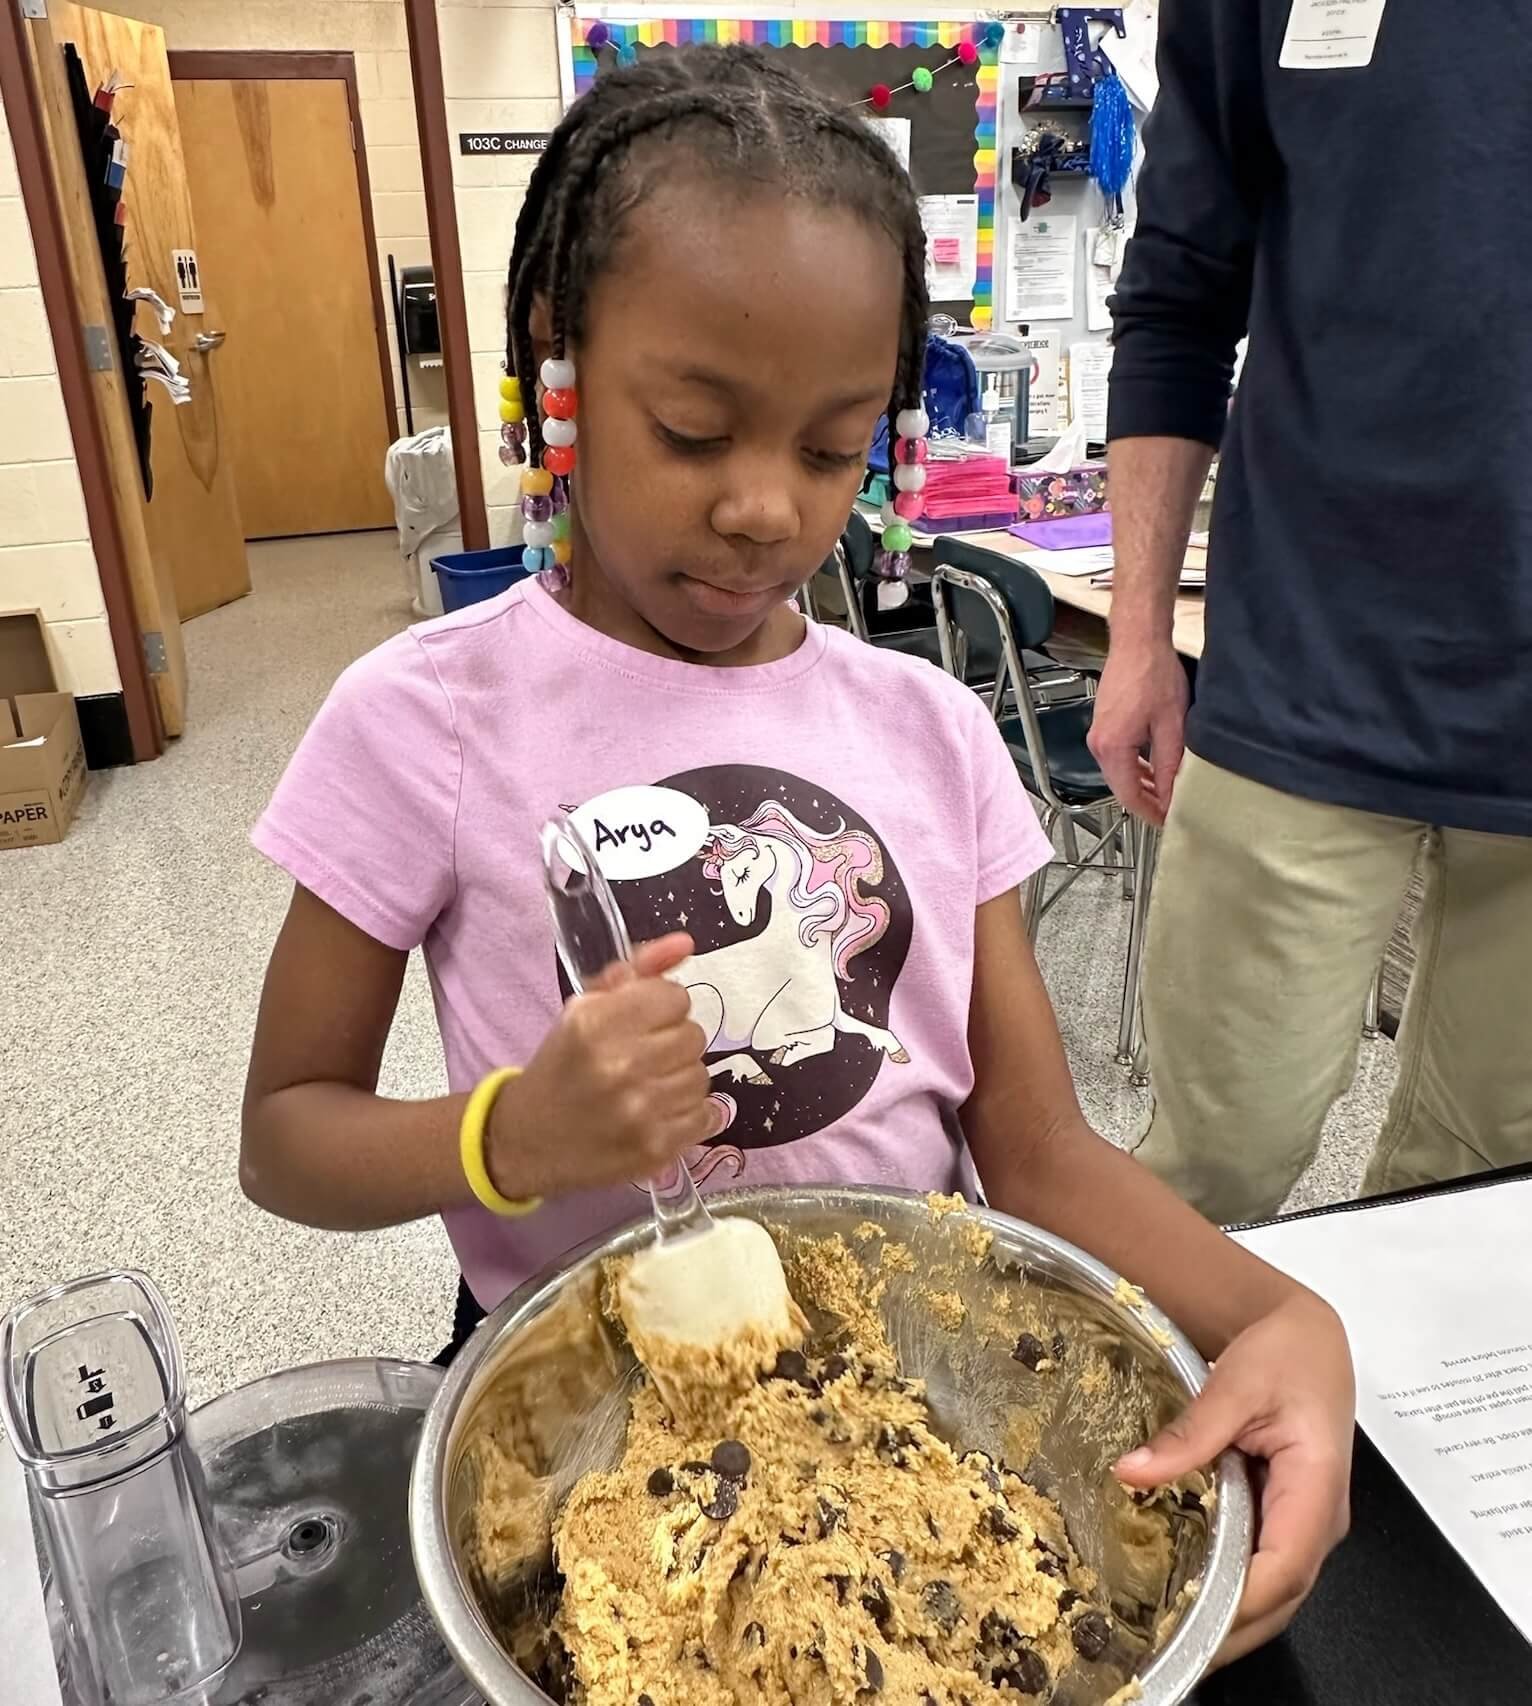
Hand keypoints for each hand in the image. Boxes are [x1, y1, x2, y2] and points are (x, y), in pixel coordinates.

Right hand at [488, 934, 715, 1198]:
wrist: (526, 1140)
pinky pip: (705, 1116)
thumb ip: (638, 969)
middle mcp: (620, 1063)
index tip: (641, 1025)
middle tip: (643, 1058)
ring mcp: (640, 1110)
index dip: (661, 1010)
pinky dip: (686, 1115)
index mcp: (596, 1021)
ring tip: (648, 1088)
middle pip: (694, 1036)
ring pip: (701, 1076)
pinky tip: (657, 1114)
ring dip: (680, 1079)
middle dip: (671, 1043)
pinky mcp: (655, 1148)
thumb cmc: (561, 1066)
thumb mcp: (585, 1008)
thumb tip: (686, 943)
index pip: (675, 998)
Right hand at [1087, 635, 1188, 824]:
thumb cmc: (1154, 675)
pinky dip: (1135, 767)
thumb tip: (1170, 796)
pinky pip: (1117, 757)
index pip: (1129, 795)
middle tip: (1171, 810)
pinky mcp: (1102, 725)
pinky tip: (1154, 768)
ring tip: (1167, 793)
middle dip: (1146, 801)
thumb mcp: (1171, 726)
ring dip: (1141, 784)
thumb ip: (1169, 766)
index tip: (1168, 821)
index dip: (1150, 812)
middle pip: (1121, 787)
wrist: (1137, 642)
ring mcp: (1097, 734)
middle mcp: (1098, 745)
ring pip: (1119, 773)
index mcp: (1112, 748)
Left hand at [1115, 1290, 1354, 1664]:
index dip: (1238, 1601)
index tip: (1188, 1618)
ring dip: (1230, 1617)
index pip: (1284, 1566)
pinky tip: (1189, 1596)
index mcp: (1316, 1487)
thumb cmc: (1285, 1354)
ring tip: (1172, 1634)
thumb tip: (1133, 1473)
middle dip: (1229, 1630)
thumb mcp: (1234, 1384)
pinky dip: (1232, 1590)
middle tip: (1167, 1647)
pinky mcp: (1288, 1519)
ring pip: (1275, 1591)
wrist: (1308, 1337)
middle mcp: (1319, 1519)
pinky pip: (1264, 1567)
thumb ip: (1189, 1434)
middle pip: (1281, 1596)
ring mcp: (1306, 1524)